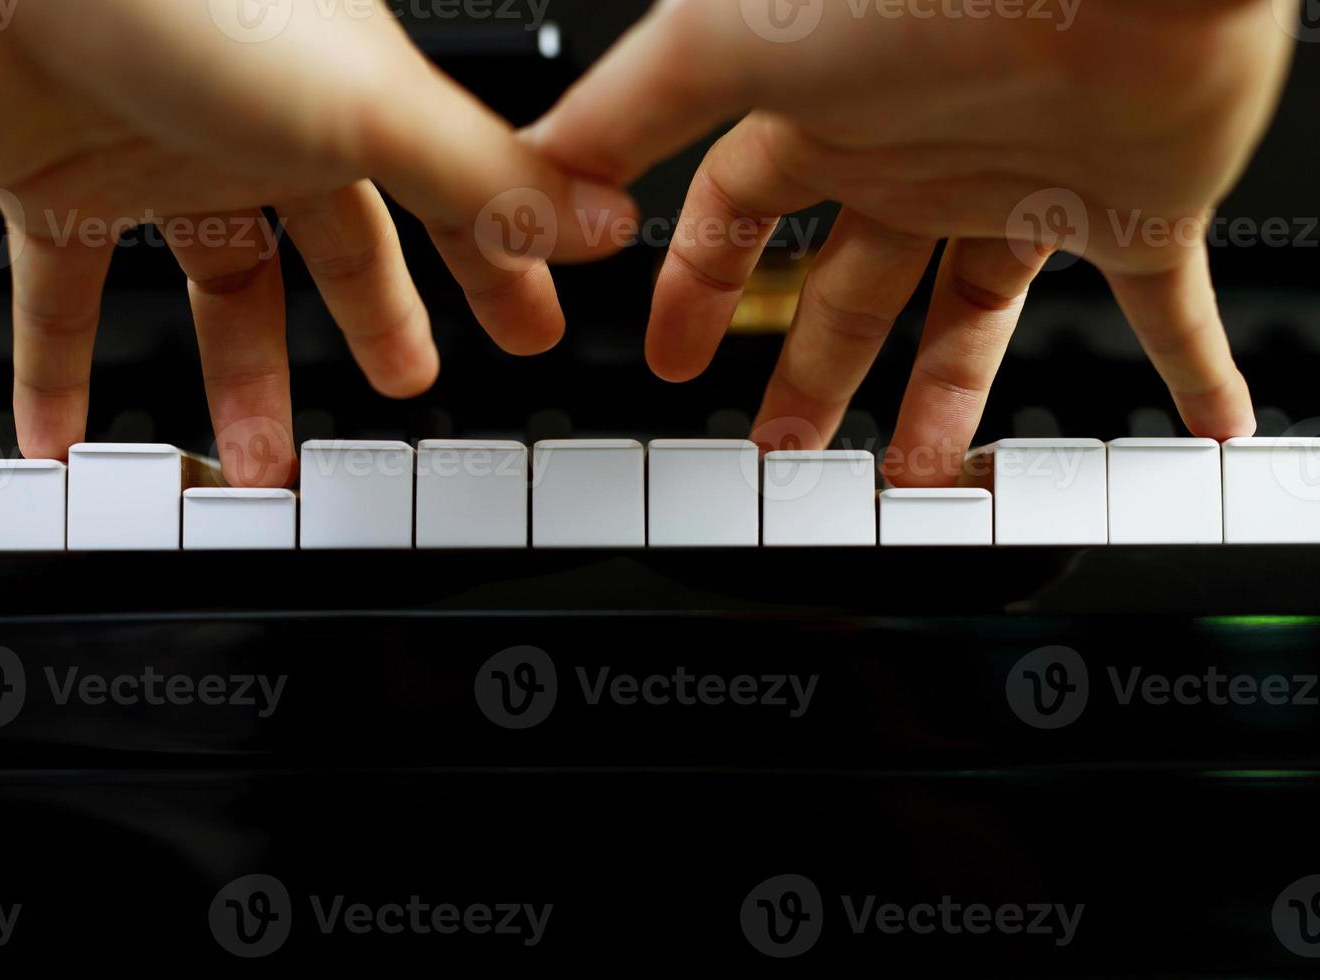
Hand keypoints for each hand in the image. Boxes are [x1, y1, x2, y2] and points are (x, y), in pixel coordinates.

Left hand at [0, 0, 633, 484]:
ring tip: (258, 465)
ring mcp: (160, 155)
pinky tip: (68, 432)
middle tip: (411, 387)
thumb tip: (602, 222)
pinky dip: (66, 373)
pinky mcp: (59, 183)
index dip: (496, 265)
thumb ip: (484, 174)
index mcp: (347, 96)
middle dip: (383, 325)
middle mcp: (261, 122)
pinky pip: (70, 299)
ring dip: (241, 384)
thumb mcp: (365, 104)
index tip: (529, 323)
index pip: (448, 195)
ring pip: (219, 292)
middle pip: (340, 248)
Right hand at [530, 0, 1295, 484]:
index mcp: (823, 119)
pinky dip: (1188, 365)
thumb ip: (625, 114)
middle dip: (810, 377)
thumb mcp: (726, 46)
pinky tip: (1201, 414)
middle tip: (783, 453)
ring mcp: (1024, 180)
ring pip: (973, 318)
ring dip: (944, 402)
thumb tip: (530, 180)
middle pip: (849, 292)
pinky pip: (1167, 307)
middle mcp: (916, 154)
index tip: (669, 364)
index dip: (695, 295)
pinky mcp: (1139, 204)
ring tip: (915, 480)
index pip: (737, 224)